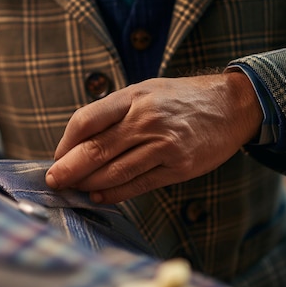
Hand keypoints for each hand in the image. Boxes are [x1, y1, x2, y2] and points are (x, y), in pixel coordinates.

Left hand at [45, 72, 261, 203]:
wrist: (231, 106)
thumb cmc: (181, 99)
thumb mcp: (145, 91)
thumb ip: (114, 112)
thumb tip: (77, 142)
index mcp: (133, 97)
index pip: (86, 120)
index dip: (66, 142)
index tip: (58, 155)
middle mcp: (146, 120)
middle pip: (96, 150)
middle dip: (69, 169)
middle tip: (53, 180)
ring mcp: (164, 145)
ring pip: (115, 171)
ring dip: (88, 184)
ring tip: (73, 190)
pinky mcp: (178, 167)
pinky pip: (138, 184)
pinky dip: (114, 193)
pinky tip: (99, 195)